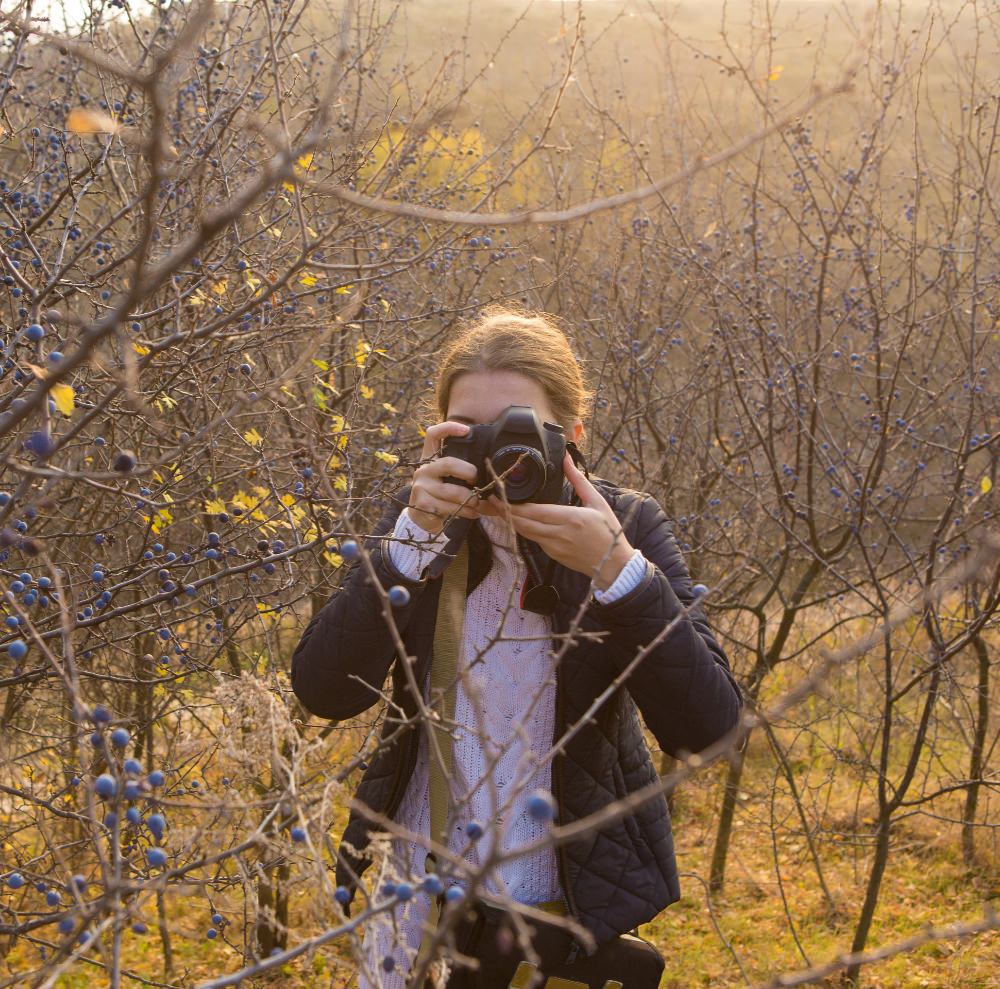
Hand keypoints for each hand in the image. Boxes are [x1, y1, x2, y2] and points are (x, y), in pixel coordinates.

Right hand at [407, 421, 483, 533]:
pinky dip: (466, 511)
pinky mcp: (424, 504)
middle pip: (449, 464)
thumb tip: (490, 469)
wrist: (421, 518)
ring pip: (453, 491)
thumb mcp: (445, 478)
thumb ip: (459, 470)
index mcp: (429, 459)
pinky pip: (451, 507)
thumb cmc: (439, 494)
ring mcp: (421, 487)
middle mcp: (423, 470)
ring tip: (476, 503)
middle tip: (476, 481)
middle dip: (469, 473)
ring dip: (470, 498)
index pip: (433, 435)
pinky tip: (472, 513)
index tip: (466, 430)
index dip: (448, 428)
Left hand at [488, 453, 634, 590]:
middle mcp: (559, 534)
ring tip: (498, 508)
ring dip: (510, 520)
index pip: (534, 512)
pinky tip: (516, 520)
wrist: (613, 565)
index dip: (514, 505)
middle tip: (491, 499)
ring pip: (524, 533)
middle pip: (523, 523)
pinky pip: (533, 539)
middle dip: (504, 511)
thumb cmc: (608, 532)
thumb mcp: (597, 502)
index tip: (500, 495)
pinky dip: (522, 529)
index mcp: (570, 519)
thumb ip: (579, 480)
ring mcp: (553, 547)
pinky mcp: (552, 555)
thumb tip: (566, 459)